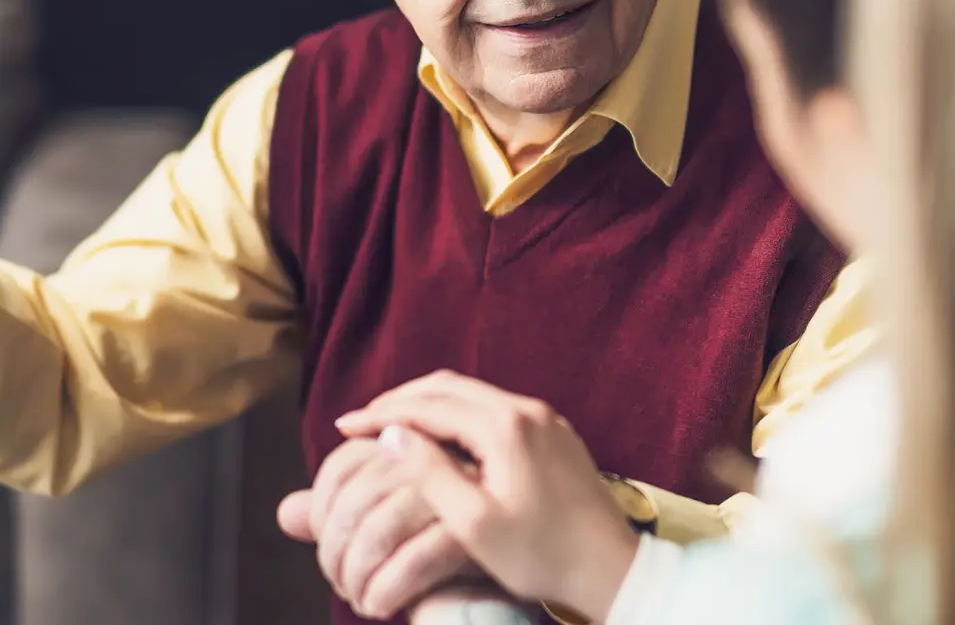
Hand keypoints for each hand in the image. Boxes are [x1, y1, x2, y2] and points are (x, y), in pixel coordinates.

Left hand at [276, 438, 477, 618]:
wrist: (507, 562)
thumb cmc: (437, 538)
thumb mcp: (384, 520)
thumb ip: (336, 514)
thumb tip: (287, 514)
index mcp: (401, 442)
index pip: (339, 469)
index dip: (323, 516)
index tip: (328, 551)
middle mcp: (424, 454)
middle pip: (354, 502)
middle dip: (336, 555)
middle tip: (341, 586)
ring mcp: (450, 487)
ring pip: (378, 531)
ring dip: (358, 577)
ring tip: (359, 600)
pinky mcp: (471, 528)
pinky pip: (413, 560)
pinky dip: (386, 590)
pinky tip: (380, 607)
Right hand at [335, 371, 639, 621]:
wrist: (610, 568)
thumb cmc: (542, 556)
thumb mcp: (474, 524)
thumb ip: (430, 474)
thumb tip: (393, 436)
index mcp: (504, 427)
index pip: (427, 405)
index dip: (381, 414)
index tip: (344, 426)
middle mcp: (525, 409)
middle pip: (447, 386)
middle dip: (399, 400)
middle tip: (361, 421)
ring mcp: (542, 417)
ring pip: (470, 394)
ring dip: (427, 404)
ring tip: (391, 427)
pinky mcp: (552, 431)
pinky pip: (491, 407)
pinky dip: (455, 414)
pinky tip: (438, 437)